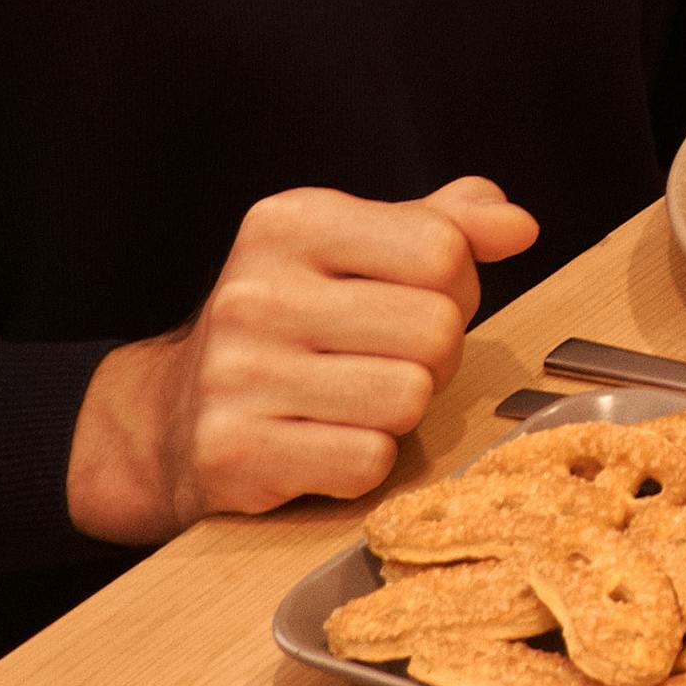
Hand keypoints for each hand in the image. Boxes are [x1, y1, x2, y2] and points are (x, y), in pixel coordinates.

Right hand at [65, 178, 537, 543]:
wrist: (167, 420)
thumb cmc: (288, 325)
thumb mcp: (356, 247)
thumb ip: (446, 223)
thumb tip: (517, 226)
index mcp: (289, 222)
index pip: (444, 251)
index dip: (453, 288)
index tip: (411, 302)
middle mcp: (255, 293)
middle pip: (436, 330)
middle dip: (434, 354)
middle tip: (385, 361)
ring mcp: (237, 376)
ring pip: (409, 399)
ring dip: (399, 411)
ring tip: (353, 400)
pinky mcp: (235, 455)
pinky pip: (368, 462)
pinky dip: (363, 462)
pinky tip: (321, 442)